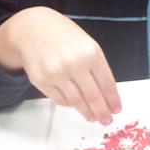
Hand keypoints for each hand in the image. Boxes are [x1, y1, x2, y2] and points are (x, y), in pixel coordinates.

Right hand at [0, 7, 120, 123]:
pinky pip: (60, 100)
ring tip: (92, 117)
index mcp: (91, 53)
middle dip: (102, 111)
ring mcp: (57, 74)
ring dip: (86, 112)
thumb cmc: (64, 36)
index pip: (106, 83)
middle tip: (107, 120)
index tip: (116, 109)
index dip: (112, 100)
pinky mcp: (42, 81)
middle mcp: (74, 64)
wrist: (33, 28)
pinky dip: (70, 105)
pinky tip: (75, 106)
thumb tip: (106, 94)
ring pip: (76, 101)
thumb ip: (97, 68)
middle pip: (93, 96)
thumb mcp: (87, 45)